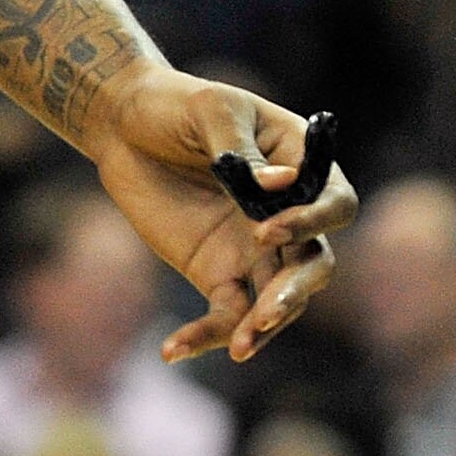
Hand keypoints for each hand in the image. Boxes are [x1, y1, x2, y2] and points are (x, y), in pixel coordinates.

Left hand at [82, 63, 357, 363]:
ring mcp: (257, 251)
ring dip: (265, 326)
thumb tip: (280, 184)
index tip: (266, 230)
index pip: (334, 204)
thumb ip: (243, 148)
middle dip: (296, 290)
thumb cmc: (174, 105)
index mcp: (303, 167)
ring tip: (241, 347)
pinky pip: (225, 316)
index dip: (311, 222)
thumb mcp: (209, 110)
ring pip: (279, 299)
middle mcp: (290, 216)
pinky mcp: (218, 274)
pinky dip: (206, 336)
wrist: (121, 125)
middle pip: (314, 264)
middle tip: (267, 310)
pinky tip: (172, 350)